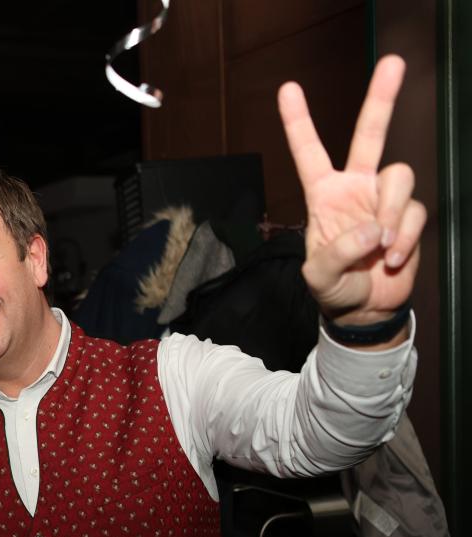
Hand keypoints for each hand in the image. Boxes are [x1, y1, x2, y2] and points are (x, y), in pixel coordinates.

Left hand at [278, 54, 425, 328]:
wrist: (365, 309)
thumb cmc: (334, 288)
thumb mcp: (319, 276)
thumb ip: (337, 252)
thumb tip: (372, 229)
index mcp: (323, 194)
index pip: (309, 152)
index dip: (298, 121)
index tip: (288, 88)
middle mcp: (355, 188)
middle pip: (371, 134)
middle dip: (382, 98)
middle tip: (394, 62)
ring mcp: (384, 199)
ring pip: (400, 176)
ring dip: (392, 213)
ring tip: (379, 251)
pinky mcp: (408, 216)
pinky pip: (414, 213)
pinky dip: (403, 238)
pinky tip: (390, 260)